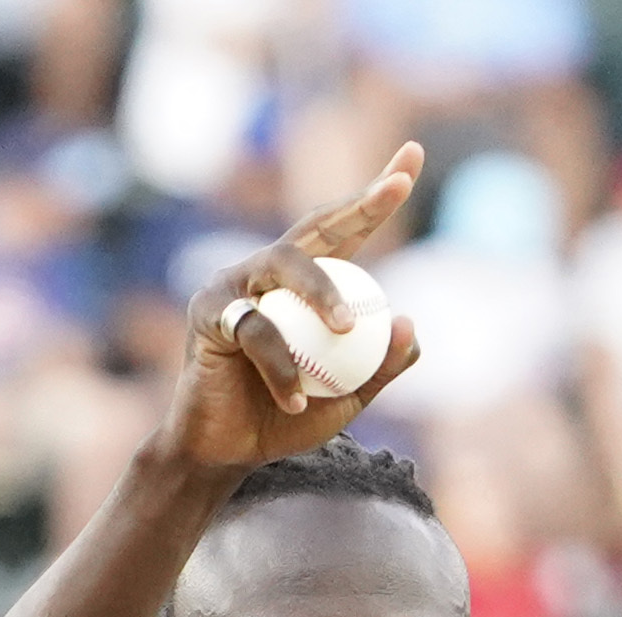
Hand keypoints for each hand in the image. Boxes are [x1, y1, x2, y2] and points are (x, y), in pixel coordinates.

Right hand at [164, 143, 425, 469]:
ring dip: (321, 293)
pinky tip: (296, 401)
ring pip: (285, 267)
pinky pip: (256, 330)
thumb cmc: (284, 419)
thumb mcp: (348, 397)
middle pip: (316, 226)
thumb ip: (380, 365)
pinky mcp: (207, 313)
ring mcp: (235, 286)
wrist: (226, 453)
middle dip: (358, 203)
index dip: (375, 195)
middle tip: (395, 188)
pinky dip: (282, 368)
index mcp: (304, 286)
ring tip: (346, 330)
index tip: (413, 156)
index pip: (346, 232)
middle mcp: (269, 274)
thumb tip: (409, 322)